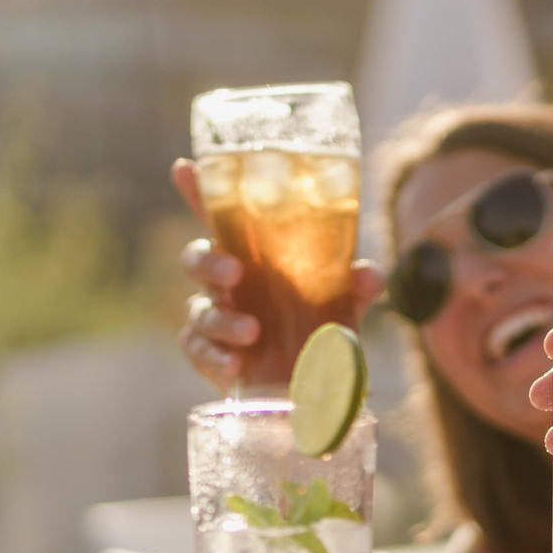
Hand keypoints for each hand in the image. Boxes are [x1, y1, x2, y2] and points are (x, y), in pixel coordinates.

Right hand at [170, 159, 383, 391]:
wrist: (316, 384)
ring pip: (200, 310)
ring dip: (223, 319)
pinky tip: (236, 365)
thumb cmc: (320, 326)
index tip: (184, 168)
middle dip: (209, 261)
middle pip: (196, 259)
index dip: (199, 192)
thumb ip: (356, 285)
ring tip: (253, 332)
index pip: (220, 219)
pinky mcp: (210, 356)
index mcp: (251, 256)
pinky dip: (215, 357)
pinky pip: (198, 351)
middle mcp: (226, 284)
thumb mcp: (345, 303)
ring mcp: (214, 319)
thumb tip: (367, 274)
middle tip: (236, 271)